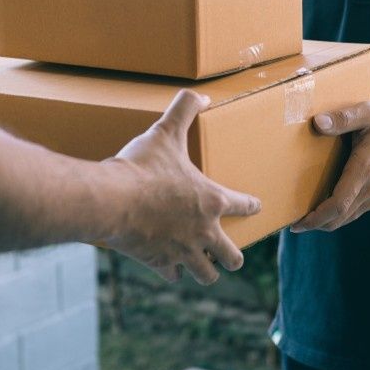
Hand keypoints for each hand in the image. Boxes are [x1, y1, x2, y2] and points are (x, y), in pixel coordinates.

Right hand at [104, 89, 261, 284]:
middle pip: (232, 256)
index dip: (252, 205)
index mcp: (211, 200)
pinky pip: (173, 275)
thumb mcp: (166, 131)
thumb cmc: (142, 167)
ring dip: (207, 270)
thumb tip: (202, 94)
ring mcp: (183, 250)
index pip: (244, 204)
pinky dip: (173, 272)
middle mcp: (204, 231)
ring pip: (206, 273)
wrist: (112, 200)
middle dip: (233, 257)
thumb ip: (185, 108)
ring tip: (207, 269)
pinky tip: (171, 268)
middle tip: (231, 256)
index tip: (257, 206)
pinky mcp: (160, 262)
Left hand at [291, 101, 369, 232]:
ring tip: (305, 218)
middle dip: (315, 224)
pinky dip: (338, 215)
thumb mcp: (368, 112)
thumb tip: (318, 123)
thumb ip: (343, 118)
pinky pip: (354, 212)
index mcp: (366, 169)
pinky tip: (325, 207)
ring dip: (325, 222)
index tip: (297, 223)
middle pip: (339, 218)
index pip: (338, 204)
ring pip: (346, 218)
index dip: (316, 218)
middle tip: (294, 224)